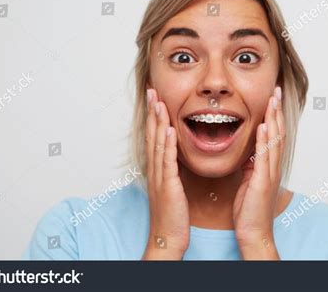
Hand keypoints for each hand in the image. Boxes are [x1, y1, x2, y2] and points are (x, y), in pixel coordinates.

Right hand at [142, 89, 189, 259]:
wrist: (168, 237)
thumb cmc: (172, 215)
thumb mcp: (171, 187)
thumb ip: (171, 170)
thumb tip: (175, 156)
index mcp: (158, 169)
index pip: (154, 137)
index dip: (154, 117)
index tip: (155, 98)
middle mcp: (156, 169)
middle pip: (152, 135)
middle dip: (152, 112)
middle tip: (152, 90)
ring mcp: (160, 176)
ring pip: (158, 143)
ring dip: (158, 121)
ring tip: (159, 101)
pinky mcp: (168, 185)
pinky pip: (168, 161)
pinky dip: (168, 144)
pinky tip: (170, 129)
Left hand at [233, 86, 283, 259]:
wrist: (253, 232)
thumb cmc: (250, 210)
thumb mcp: (249, 182)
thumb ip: (252, 166)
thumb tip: (250, 153)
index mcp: (269, 166)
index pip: (274, 136)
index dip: (273, 116)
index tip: (272, 98)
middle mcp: (273, 167)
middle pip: (278, 133)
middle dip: (277, 110)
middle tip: (277, 90)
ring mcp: (269, 173)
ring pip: (275, 140)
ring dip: (274, 118)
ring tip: (273, 99)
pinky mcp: (262, 181)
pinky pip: (264, 156)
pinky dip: (265, 139)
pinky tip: (264, 125)